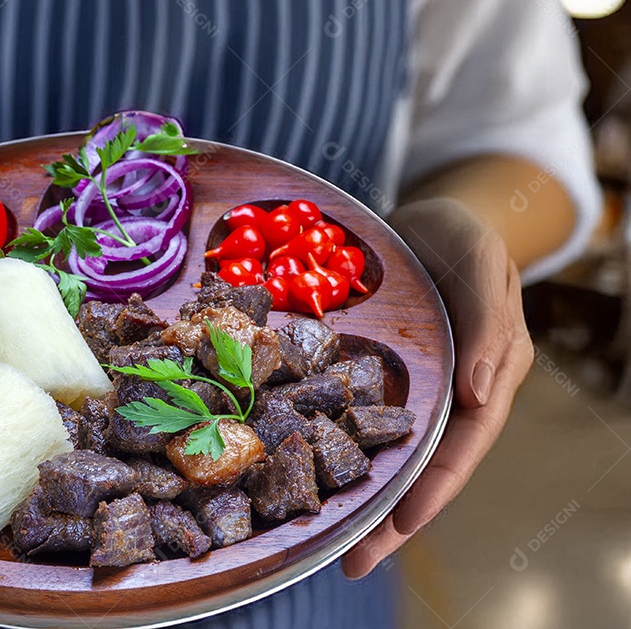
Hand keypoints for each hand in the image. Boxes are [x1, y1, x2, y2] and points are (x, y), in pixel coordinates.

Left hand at [341, 197, 533, 576]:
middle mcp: (444, 393)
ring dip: (352, 489)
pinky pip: (346, 409)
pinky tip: (291, 462)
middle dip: (386, 515)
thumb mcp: (483, 266)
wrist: (426, 217)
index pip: (462, 447)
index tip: (400, 525)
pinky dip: (326, 438)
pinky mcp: (369, 369)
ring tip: (317, 532)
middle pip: (418, 465)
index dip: (433, 490)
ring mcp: (405, 385)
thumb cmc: (465, 236)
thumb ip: (487, 326)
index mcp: (484, 380)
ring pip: (380, 448)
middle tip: (349, 561)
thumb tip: (479, 394)